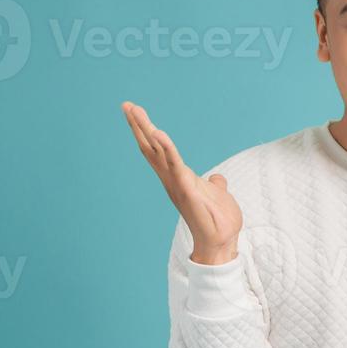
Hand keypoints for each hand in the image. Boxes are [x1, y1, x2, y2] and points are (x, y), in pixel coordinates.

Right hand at [122, 101, 241, 264]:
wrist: (220, 242)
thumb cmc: (217, 222)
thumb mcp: (217, 195)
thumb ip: (215, 185)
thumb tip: (218, 179)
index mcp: (178, 178)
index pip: (158, 151)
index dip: (146, 132)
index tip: (135, 113)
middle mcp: (172, 180)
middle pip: (151, 148)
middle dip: (138, 126)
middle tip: (126, 105)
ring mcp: (177, 184)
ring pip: (157, 152)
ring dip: (146, 130)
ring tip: (134, 111)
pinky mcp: (186, 189)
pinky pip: (175, 165)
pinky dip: (167, 148)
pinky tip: (159, 133)